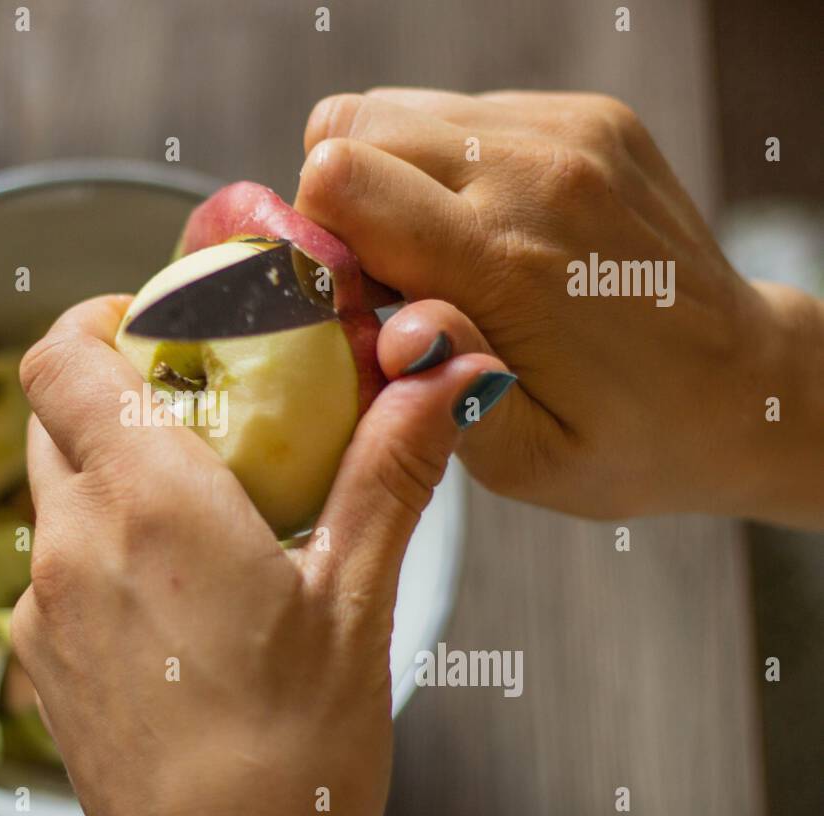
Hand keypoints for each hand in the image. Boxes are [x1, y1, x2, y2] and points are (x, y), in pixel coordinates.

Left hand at [13, 295, 511, 815]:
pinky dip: (98, 549)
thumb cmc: (294, 755)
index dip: (92, 320)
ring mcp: (41, 608)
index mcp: (148, 502)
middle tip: (196, 407)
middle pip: (54, 417)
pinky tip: (173, 597)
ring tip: (199, 511)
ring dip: (107, 474)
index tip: (147, 320)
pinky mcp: (37, 661)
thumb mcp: (356, 603)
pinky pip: (54, 568)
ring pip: (53, 494)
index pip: (60, 359)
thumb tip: (438, 379)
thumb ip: (389, 475)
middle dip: (111, 393)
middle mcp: (71, 542)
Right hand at [298, 89, 823, 527]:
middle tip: (384, 276)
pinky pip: (459, 111)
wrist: (747, 385)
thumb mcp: (528, 460)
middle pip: (351, 126)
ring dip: (391, 178)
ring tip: (438, 253)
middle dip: (341, 203)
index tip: (347, 295)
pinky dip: (445, 166)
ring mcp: (568, 132)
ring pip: (397, 107)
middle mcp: (536, 173)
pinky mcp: (588, 117)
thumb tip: (387, 325)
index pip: (339, 179)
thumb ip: (439, 395)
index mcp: (507, 262)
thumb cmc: (631, 439)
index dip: (315, 238)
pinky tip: (486, 229)